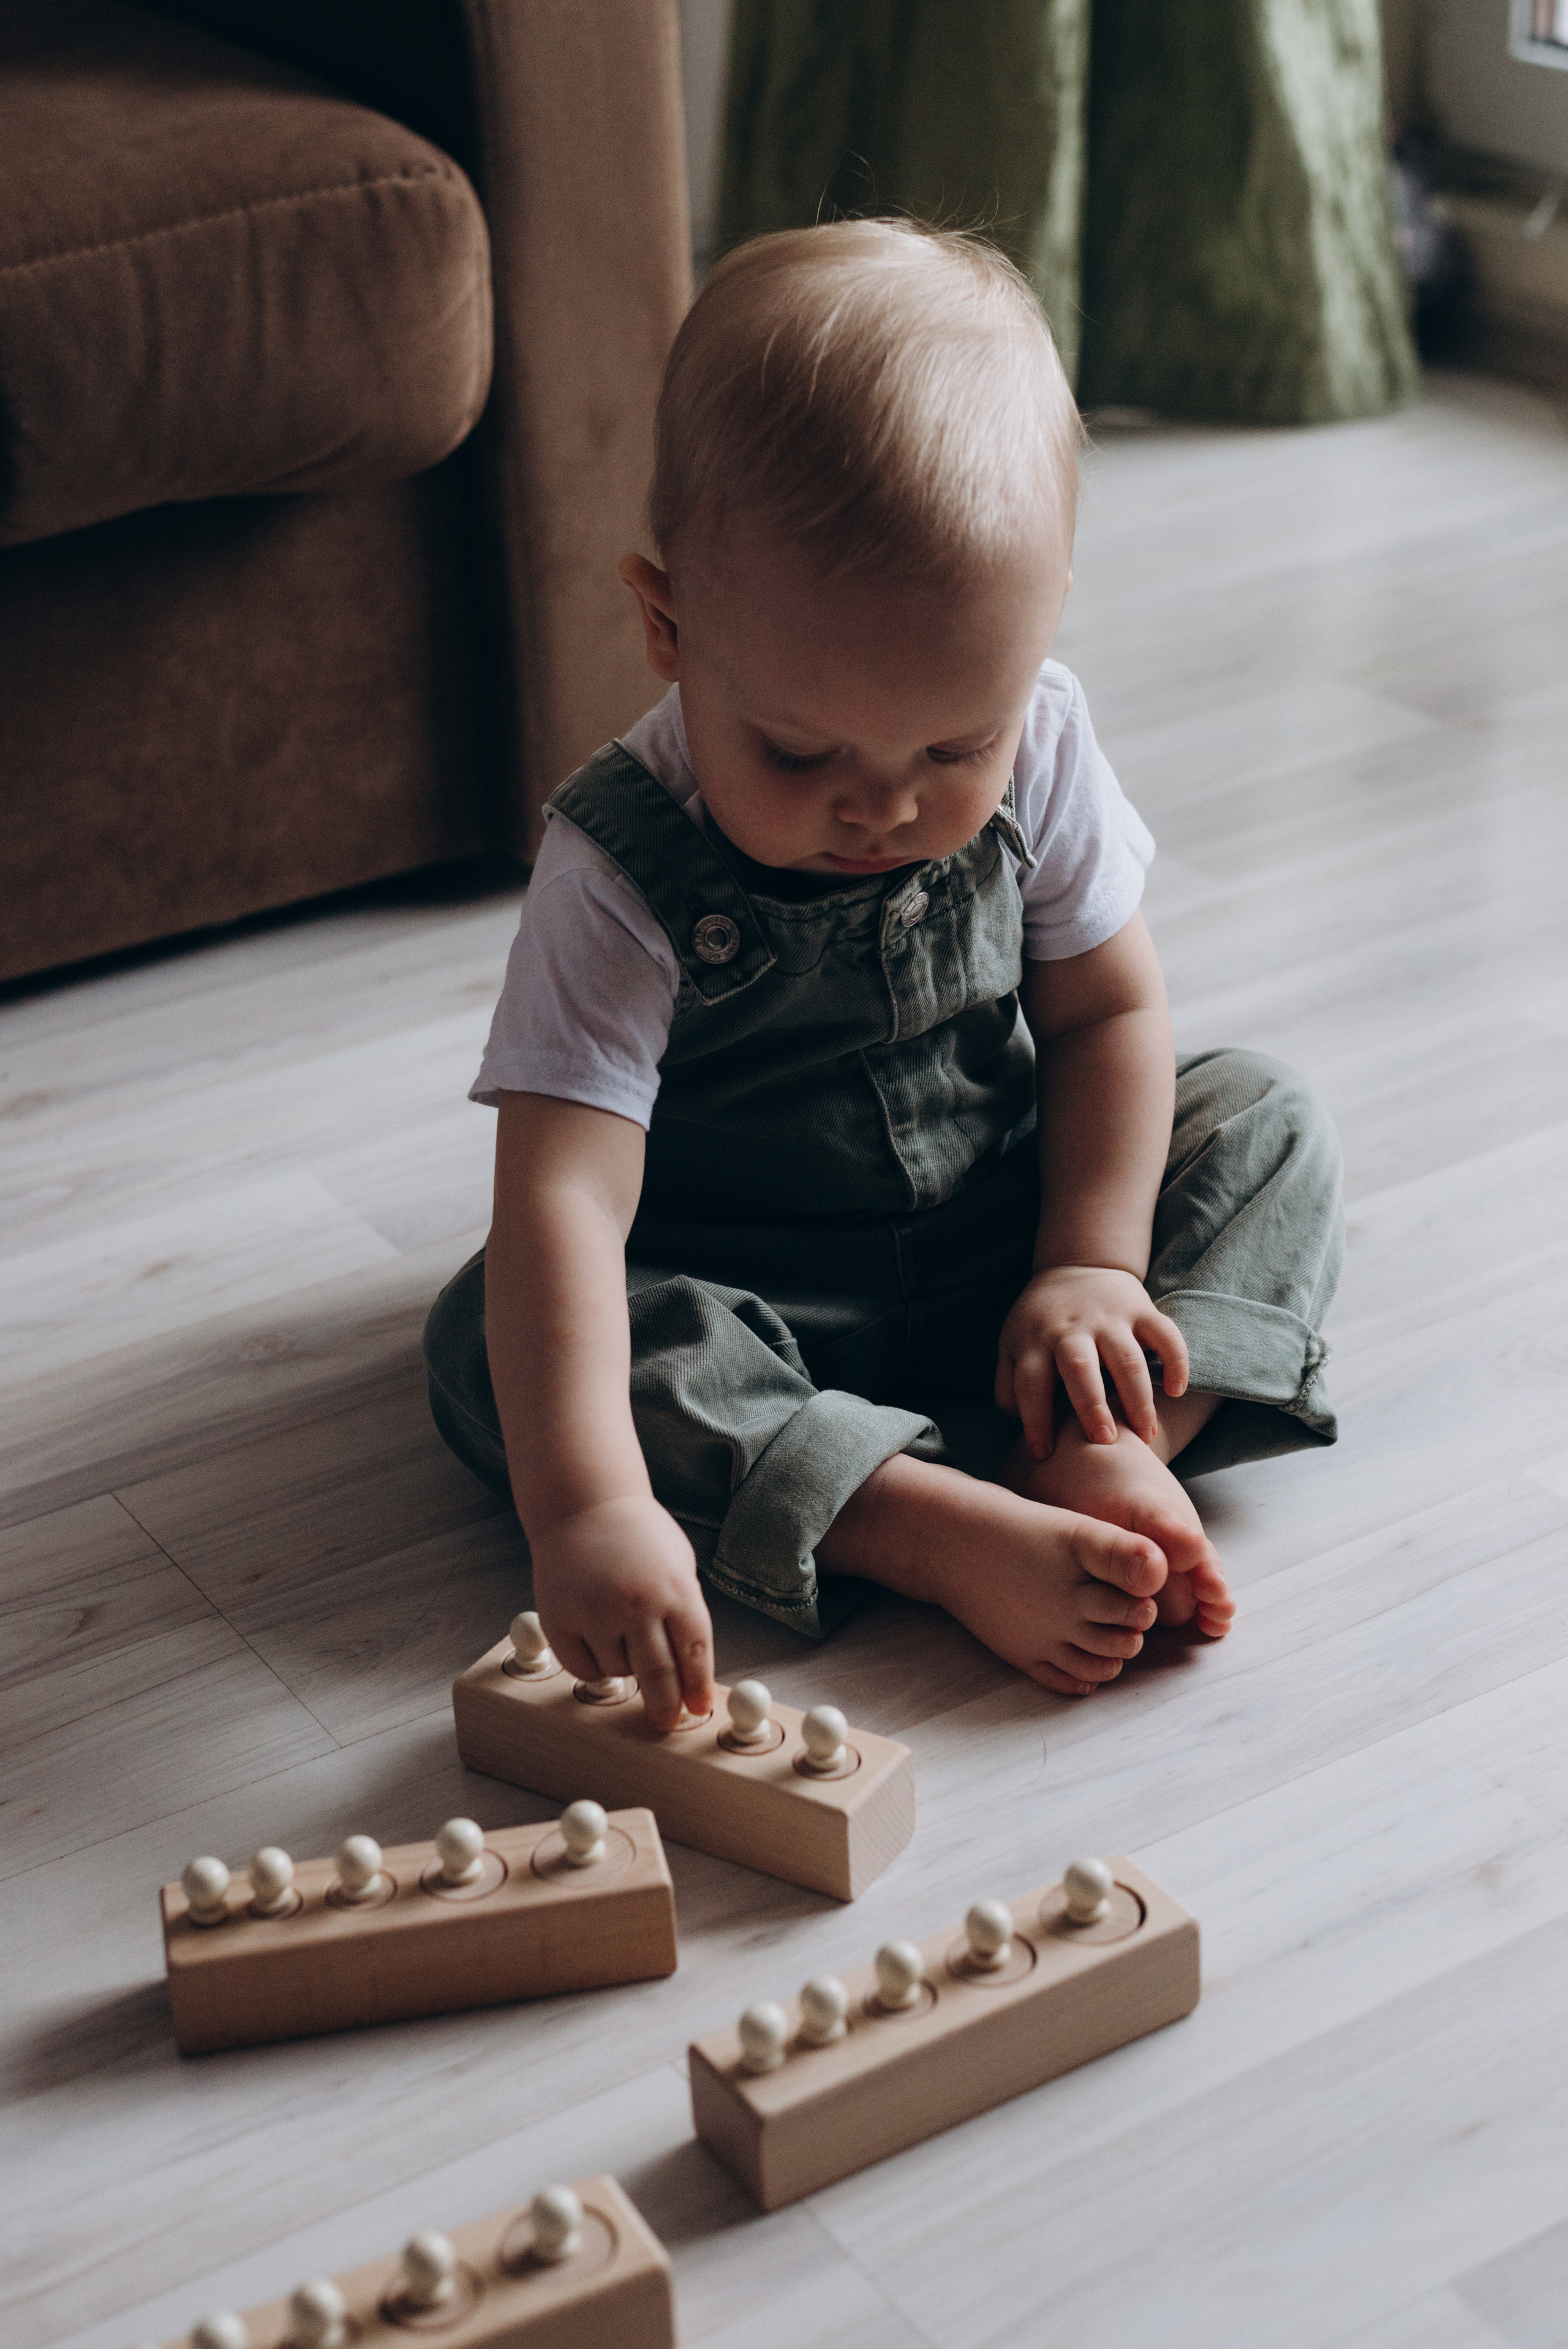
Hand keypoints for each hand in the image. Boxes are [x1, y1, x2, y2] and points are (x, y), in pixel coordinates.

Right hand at [528, 1494, 713, 1732]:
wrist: (583, 1505)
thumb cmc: (638, 1535)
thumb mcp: (678, 1563)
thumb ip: (684, 1611)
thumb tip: (692, 1672)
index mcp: (676, 1589)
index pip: (695, 1653)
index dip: (698, 1688)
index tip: (698, 1709)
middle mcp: (638, 1604)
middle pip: (659, 1675)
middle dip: (666, 1707)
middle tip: (666, 1723)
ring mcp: (596, 1613)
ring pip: (619, 1672)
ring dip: (627, 1671)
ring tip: (624, 1641)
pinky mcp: (561, 1619)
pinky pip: (583, 1668)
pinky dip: (594, 1668)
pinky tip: (599, 1647)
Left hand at [995, 1265, 1187, 1457]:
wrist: (1078, 1265)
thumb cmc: (1041, 1321)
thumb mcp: (1012, 1344)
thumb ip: (1008, 1383)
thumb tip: (1016, 1424)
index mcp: (1035, 1341)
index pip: (1030, 1384)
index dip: (1036, 1421)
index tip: (1045, 1455)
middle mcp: (1071, 1330)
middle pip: (1079, 1368)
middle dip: (1092, 1407)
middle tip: (1104, 1442)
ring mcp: (1108, 1319)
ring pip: (1126, 1359)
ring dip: (1137, 1398)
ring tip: (1145, 1434)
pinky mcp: (1141, 1310)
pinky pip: (1165, 1335)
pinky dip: (1175, 1361)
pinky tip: (1176, 1390)